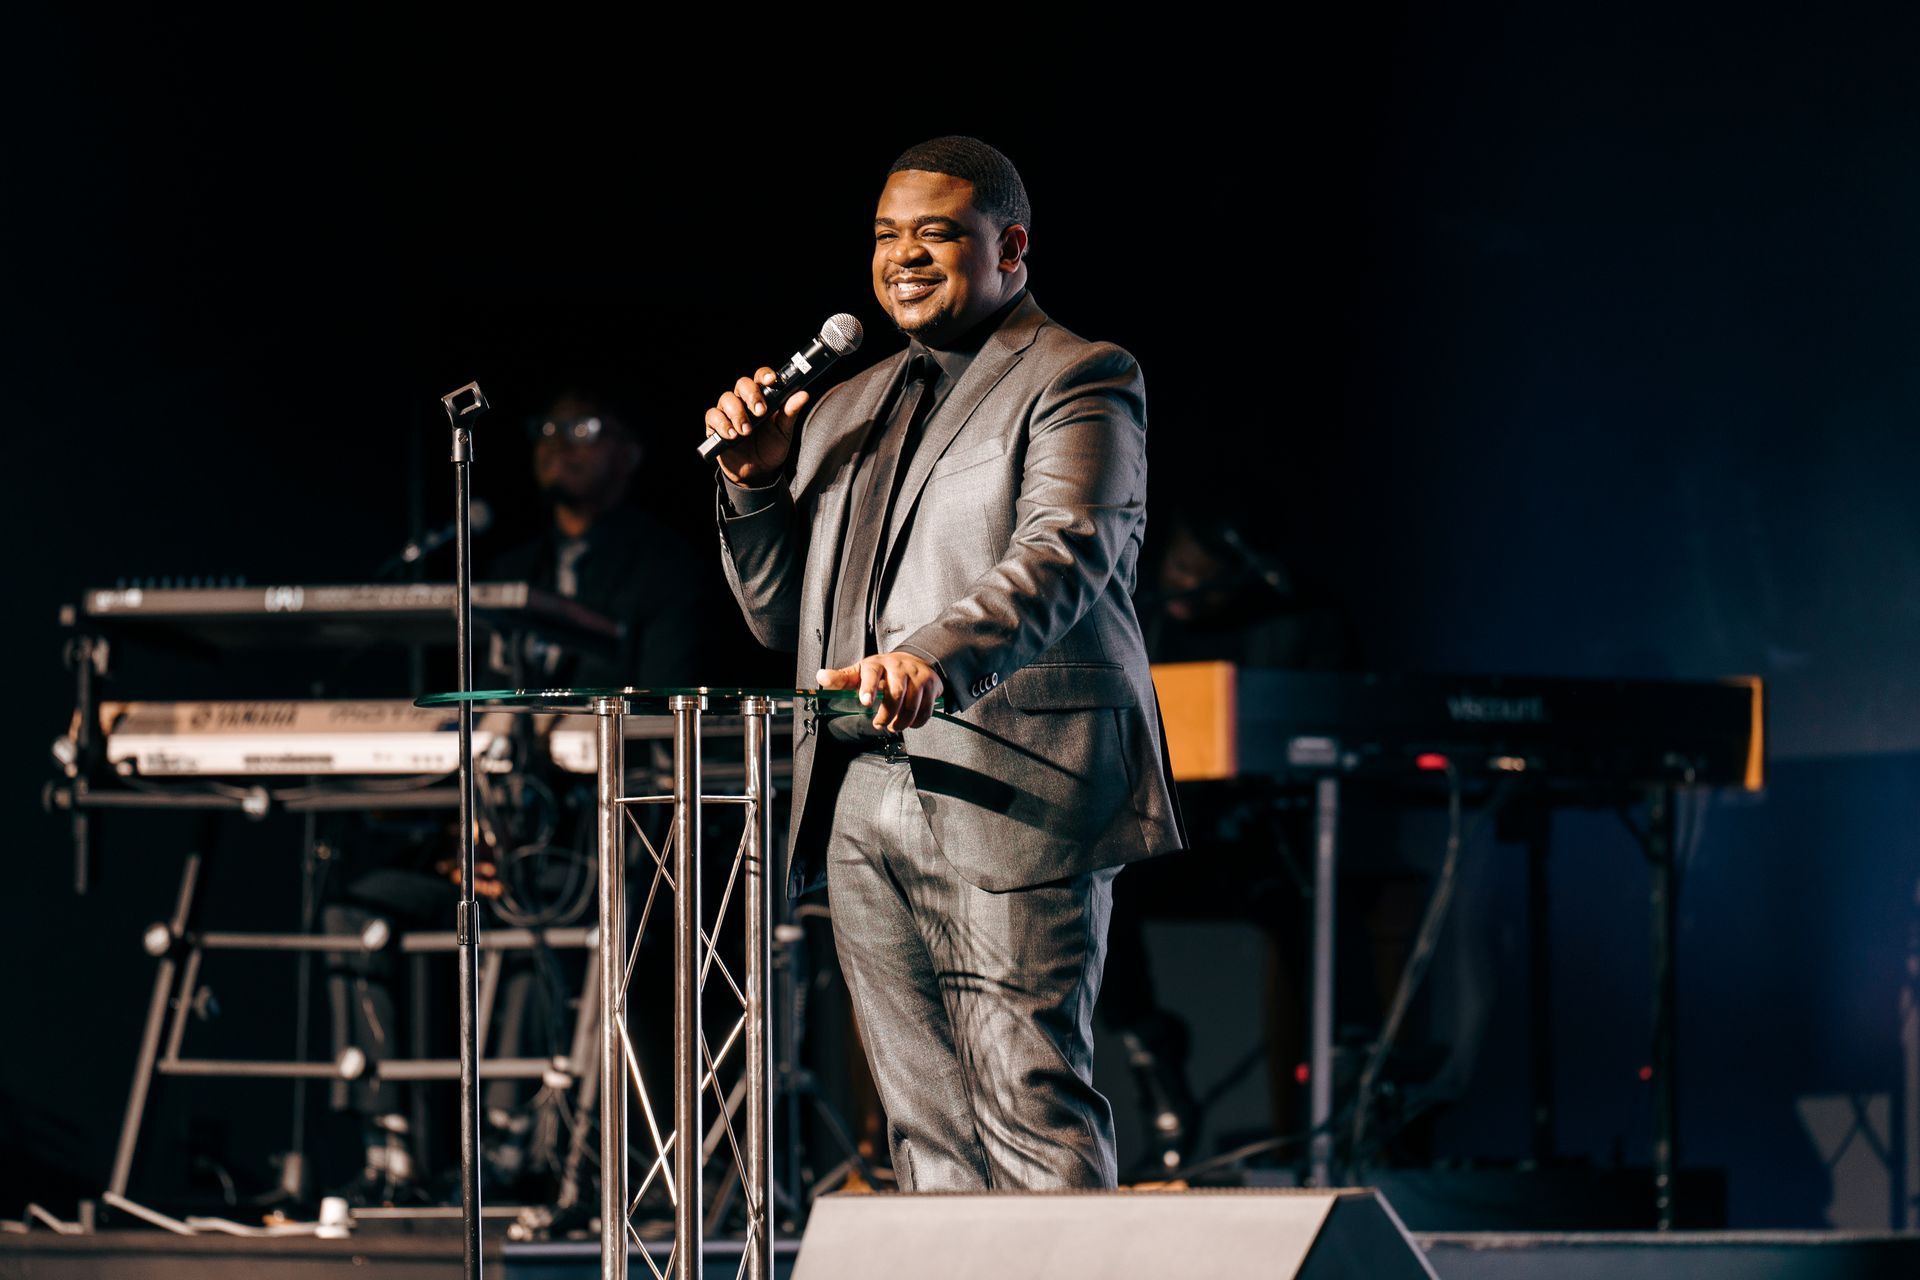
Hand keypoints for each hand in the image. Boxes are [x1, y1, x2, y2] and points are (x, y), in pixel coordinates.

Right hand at [705, 367, 810, 485]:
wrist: (757, 472)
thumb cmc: (771, 447)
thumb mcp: (784, 432)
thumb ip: (791, 413)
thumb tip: (804, 394)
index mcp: (762, 397)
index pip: (760, 377)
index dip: (765, 375)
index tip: (771, 381)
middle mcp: (743, 400)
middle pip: (742, 383)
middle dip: (751, 395)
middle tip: (760, 412)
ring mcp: (728, 411)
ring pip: (727, 398)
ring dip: (738, 414)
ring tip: (747, 432)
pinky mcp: (715, 425)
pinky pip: (713, 416)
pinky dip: (722, 424)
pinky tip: (732, 436)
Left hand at [816, 652, 942, 730]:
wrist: (916, 660)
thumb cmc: (883, 671)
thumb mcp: (861, 672)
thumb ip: (842, 678)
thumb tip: (820, 676)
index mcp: (878, 664)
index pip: (872, 673)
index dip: (868, 687)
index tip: (865, 702)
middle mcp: (899, 667)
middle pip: (895, 693)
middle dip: (887, 714)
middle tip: (880, 724)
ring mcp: (917, 675)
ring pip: (911, 705)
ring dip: (902, 722)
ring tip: (894, 726)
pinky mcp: (931, 685)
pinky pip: (926, 710)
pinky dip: (916, 722)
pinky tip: (909, 721)